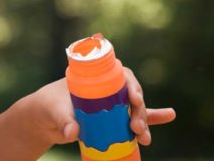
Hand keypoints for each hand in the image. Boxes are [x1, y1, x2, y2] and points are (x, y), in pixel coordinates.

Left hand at [28, 72, 175, 146]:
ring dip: (144, 122)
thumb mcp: (53, 112)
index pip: (119, 75)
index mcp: (94, 78)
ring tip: (144, 138)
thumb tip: (73, 132)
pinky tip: (169, 115)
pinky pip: (135, 118)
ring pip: (135, 110)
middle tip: (135, 127)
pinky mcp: (113, 120)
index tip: (134, 99)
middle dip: (139, 111)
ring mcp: (111, 105)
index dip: (131, 85)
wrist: (43, 120)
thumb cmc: (47, 107)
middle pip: (131, 95)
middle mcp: (106, 89)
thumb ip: (63, 122)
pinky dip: (152, 118)